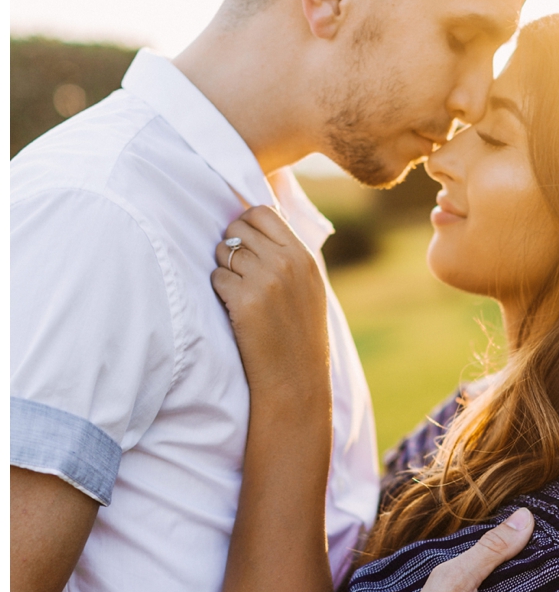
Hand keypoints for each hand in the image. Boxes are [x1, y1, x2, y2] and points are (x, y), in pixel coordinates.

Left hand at [211, 206, 329, 399]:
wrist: (296, 378)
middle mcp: (285, 262)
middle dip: (231, 245)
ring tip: (238, 292)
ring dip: (224, 268)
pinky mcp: (244, 299)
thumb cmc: (300, 334)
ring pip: (224, 251)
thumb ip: (289, 253)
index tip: (245, 245)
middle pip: (238, 228)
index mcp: (303, 256)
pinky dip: (220, 290)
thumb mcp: (309, 286)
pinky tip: (235, 308)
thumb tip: (259, 219)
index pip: (263, 212)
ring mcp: (265, 279)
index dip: (246, 224)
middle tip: (238, 271)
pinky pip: (216, 276)